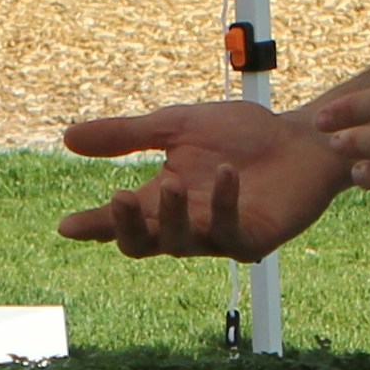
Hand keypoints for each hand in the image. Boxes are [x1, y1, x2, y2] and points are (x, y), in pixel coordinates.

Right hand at [55, 99, 344, 258]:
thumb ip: (126, 135)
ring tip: (172, 183)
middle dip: (127, 226)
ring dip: (173, 215)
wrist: (303, 136)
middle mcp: (186, 224)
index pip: (120, 221)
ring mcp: (219, 236)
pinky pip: (229, 233)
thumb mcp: (176, 125)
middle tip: (118, 199)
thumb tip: (67, 137)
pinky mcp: (254, 239)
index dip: (94, 226)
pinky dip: (222, 204)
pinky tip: (225, 175)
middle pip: (142, 244)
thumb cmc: (242, 134)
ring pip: (180, 243)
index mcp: (164, 199)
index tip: (66, 227)